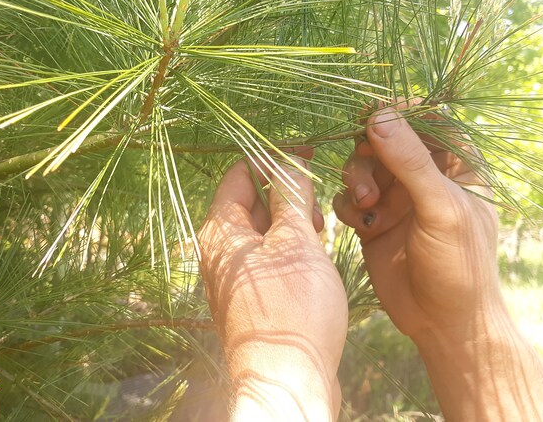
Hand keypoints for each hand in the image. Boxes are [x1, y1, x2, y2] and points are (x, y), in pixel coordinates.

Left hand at [199, 157, 347, 420]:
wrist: (289, 382)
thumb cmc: (293, 309)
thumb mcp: (298, 241)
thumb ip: (291, 196)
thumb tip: (286, 163)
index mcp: (221, 230)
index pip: (240, 174)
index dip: (273, 161)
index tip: (306, 160)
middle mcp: (220, 251)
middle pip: (253, 202)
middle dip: (289, 198)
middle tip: (319, 213)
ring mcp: (234, 277)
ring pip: (266, 232)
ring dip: (295, 225)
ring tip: (322, 237)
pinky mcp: (252, 298)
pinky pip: (270, 259)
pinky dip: (292, 252)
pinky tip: (316, 262)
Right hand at [332, 99, 503, 342]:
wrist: (443, 323)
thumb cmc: (459, 266)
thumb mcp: (440, 210)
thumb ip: (410, 162)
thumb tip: (378, 117)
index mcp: (458, 165)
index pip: (431, 119)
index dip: (402, 112)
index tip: (374, 114)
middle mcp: (426, 176)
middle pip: (387, 138)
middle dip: (369, 151)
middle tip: (363, 171)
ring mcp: (398, 198)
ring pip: (363, 165)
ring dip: (356, 179)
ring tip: (365, 206)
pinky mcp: (375, 220)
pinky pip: (349, 197)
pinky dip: (348, 206)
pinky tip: (361, 226)